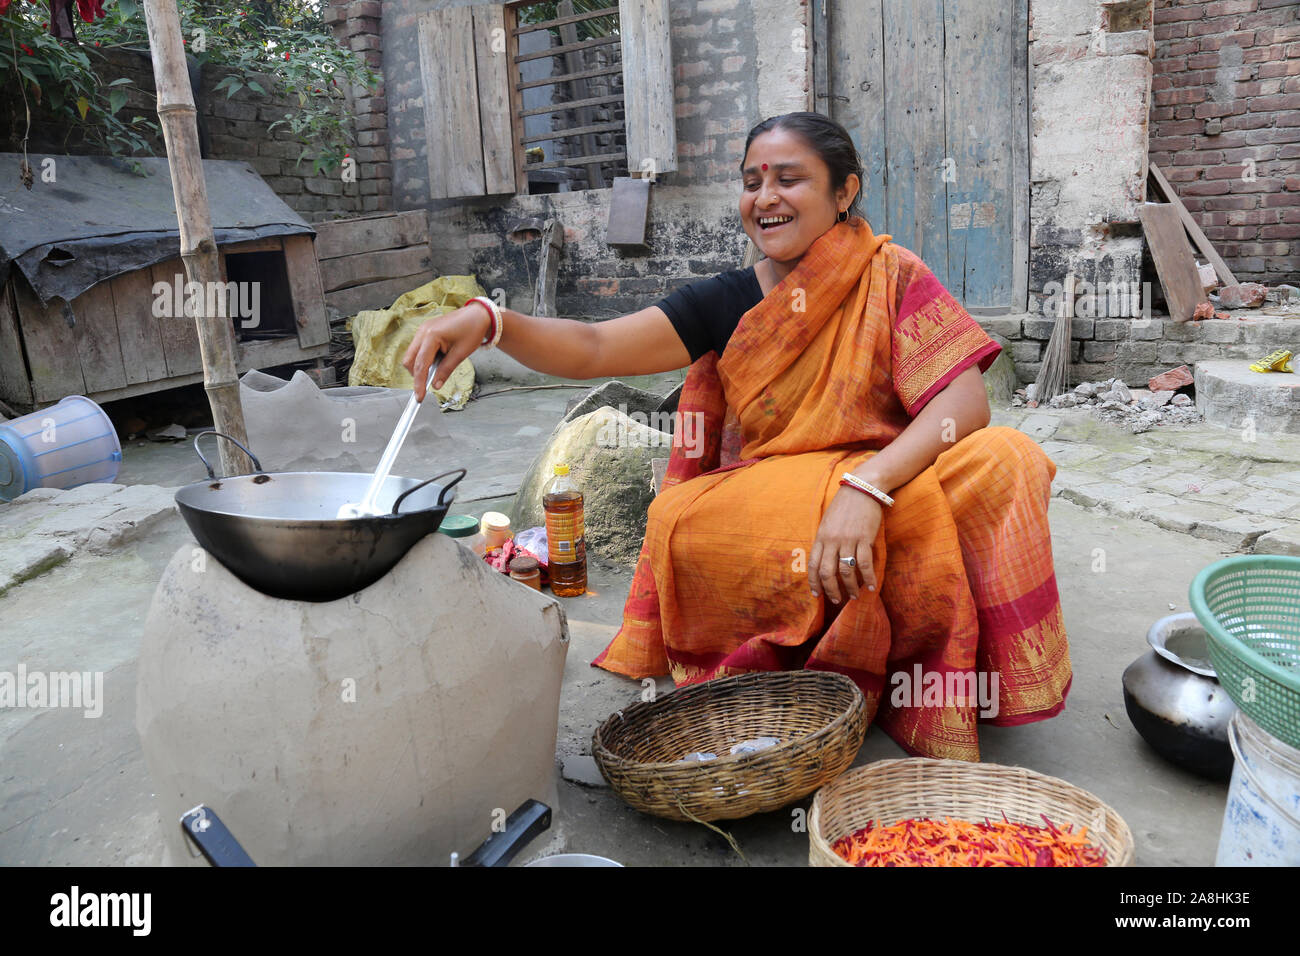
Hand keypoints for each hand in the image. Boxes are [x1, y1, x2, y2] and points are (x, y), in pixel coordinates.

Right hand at [400, 301, 492, 401]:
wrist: (478, 315)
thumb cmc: (472, 330)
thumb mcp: (460, 354)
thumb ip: (446, 370)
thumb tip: (436, 385)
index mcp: (431, 336)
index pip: (420, 365)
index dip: (419, 383)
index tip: (419, 397)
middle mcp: (423, 331)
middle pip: (409, 360)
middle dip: (416, 375)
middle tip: (428, 384)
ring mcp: (422, 330)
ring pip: (412, 355)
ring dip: (420, 366)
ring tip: (438, 367)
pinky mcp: (425, 331)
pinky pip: (418, 349)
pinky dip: (424, 358)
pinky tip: (437, 360)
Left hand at [808, 487, 882, 604]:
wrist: (862, 489)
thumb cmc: (844, 506)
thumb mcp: (827, 522)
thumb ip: (824, 541)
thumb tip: (822, 561)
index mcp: (821, 537)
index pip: (813, 565)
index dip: (814, 582)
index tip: (816, 594)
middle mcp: (832, 540)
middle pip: (827, 572)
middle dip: (831, 590)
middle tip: (836, 600)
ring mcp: (848, 540)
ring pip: (846, 571)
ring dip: (850, 587)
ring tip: (855, 596)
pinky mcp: (865, 538)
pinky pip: (865, 564)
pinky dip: (868, 578)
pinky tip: (871, 587)